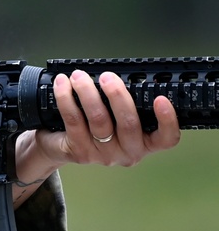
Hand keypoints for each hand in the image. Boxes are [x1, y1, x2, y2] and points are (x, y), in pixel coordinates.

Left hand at [13, 70, 179, 203]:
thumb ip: (124, 102)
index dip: (168, 120)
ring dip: (88, 92)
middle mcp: (128, 152)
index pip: (166, 139)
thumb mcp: (118, 116)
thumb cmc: (97, 125)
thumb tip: (120, 75)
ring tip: (79, 76)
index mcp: (145, 142)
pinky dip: (66, 98)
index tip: (160, 99)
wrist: (62, 146)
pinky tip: (62, 84)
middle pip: (129, 124)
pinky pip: (74, 120)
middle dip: (118, 95)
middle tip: (107, 77)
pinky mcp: (80, 152)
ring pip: (99, 120)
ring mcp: (104, 155)